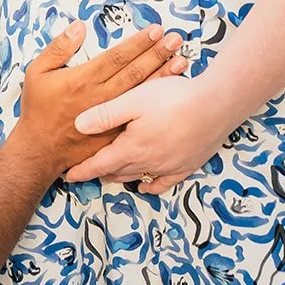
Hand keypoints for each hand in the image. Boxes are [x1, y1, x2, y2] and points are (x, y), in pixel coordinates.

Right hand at [17, 23, 185, 176]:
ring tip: (182, 60)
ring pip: (141, 92)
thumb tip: (79, 26)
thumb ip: (58, 47)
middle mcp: (100, 96)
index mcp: (83, 79)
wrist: (40, 150)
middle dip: (157, 54)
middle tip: (175, 38)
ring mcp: (110, 117)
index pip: (117, 56)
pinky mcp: (115, 132)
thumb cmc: (38, 109)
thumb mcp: (37, 72)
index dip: (138, 43)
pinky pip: (139, 114)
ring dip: (162, 75)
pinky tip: (170, 92)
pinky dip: (155, 102)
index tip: (155, 30)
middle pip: (135, 71)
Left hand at [64, 75, 224, 191]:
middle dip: (99, 173)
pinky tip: (145, 184)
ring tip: (109, 174)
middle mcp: (148, 163)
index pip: (99, 164)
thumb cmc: (173, 98)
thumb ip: (105, 115)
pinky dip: (151, 185)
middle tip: (86, 171)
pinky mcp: (187, 165)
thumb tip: (77, 126)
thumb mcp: (133, 100)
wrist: (217, 105)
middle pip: (116, 172)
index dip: (82, 171)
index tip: (67, 176)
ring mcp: (168, 167)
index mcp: (131, 148)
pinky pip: (164, 183)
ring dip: (121, 176)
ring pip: (137, 177)